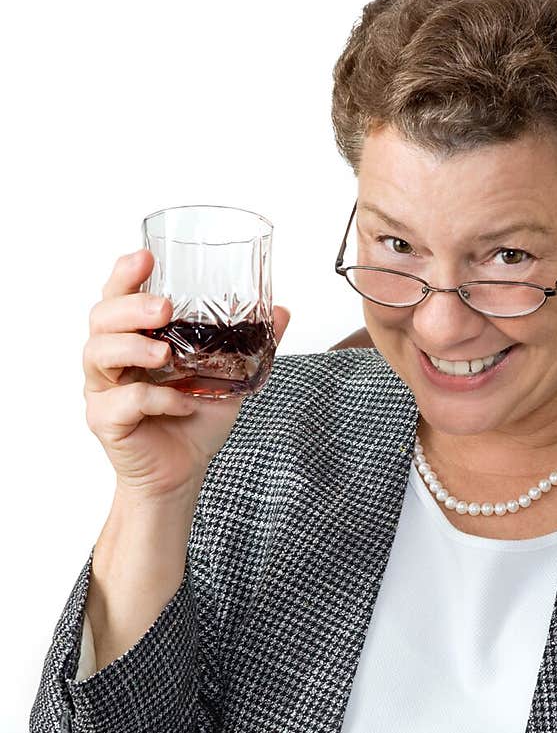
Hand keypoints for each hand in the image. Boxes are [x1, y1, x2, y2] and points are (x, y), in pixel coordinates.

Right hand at [83, 248, 290, 500]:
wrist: (183, 475)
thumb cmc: (194, 422)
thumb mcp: (229, 377)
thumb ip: (249, 345)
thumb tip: (280, 311)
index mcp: (133, 339)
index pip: (117, 297)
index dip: (125, 274)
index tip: (147, 257)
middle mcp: (110, 359)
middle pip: (100, 318)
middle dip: (129, 307)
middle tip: (162, 309)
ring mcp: (103, 390)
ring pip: (99, 354)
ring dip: (134, 348)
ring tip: (166, 355)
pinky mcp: (106, 421)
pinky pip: (124, 401)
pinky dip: (157, 400)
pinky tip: (184, 404)